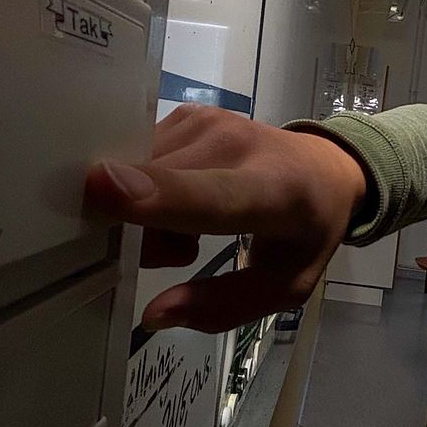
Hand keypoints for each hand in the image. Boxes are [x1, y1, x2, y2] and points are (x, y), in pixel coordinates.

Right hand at [84, 104, 367, 332]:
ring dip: (146, 212)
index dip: (156, 196)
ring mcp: (208, 120)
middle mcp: (237, 145)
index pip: (209, 194)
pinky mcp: (188, 112)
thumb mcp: (285, 285)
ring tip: (191, 225)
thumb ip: (223, 305)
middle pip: (153, 188)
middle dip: (144, 232)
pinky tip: (185, 196)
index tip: (99, 190)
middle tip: (183, 251)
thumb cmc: (306, 234)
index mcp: (272, 192)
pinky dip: (149, 188)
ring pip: (136, 172)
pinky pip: (141, 157)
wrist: (327, 169)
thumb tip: (153, 314)